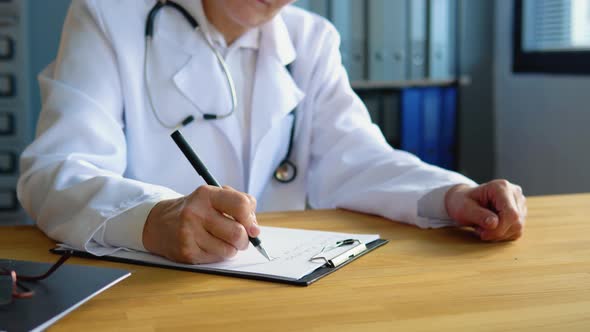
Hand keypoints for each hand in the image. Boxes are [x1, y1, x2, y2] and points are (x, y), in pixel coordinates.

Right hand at [142, 185, 258, 263]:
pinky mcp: (187, 252)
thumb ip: (239, 205)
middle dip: (244, 239)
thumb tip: (255, 229)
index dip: (251, 218)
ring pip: (229, 250)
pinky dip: (219, 255)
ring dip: (232, 248)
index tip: (252, 227)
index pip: (241, 204)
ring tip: (222, 241)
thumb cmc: (196, 210)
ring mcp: (189, 233)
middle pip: (237, 232)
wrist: (160, 223)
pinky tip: (209, 246)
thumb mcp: (214, 196)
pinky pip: (216, 259)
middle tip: (240, 238)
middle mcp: (196, 212)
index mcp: (206, 194)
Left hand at [445, 180, 526, 241]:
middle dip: (497, 232)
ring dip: (499, 234)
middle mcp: (514, 192)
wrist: (464, 200)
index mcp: (501, 187)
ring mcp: (519, 203)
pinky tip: (491, 227)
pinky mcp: (521, 213)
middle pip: (516, 222)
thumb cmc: (462, 202)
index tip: (483, 234)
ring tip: (484, 226)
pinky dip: (503, 234)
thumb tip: (494, 223)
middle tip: (480, 230)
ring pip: (517, 228)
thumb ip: (478, 215)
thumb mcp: (464, 209)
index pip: (511, 214)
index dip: (500, 229)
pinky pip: (516, 231)